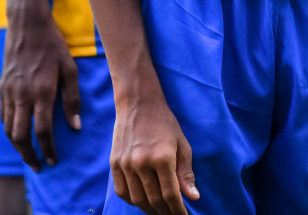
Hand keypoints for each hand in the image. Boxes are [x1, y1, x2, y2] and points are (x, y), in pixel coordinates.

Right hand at [0, 4, 81, 168]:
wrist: (27, 24)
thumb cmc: (53, 45)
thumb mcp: (70, 68)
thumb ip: (72, 99)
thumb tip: (76, 127)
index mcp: (41, 92)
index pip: (42, 131)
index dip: (48, 149)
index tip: (53, 161)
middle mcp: (22, 95)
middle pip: (20, 136)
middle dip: (28, 155)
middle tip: (38, 166)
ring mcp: (9, 91)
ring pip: (8, 128)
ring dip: (17, 145)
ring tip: (28, 153)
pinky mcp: (2, 86)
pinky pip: (3, 115)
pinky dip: (9, 128)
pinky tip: (18, 132)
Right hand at [110, 91, 196, 214]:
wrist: (138, 103)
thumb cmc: (165, 123)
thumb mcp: (182, 145)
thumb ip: (186, 173)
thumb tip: (192, 197)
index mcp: (162, 157)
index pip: (171, 195)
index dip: (178, 210)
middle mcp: (141, 163)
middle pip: (154, 200)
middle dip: (166, 212)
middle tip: (173, 214)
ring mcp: (125, 163)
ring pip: (138, 199)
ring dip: (150, 209)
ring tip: (160, 211)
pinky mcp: (114, 163)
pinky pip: (122, 191)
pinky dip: (133, 201)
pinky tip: (143, 201)